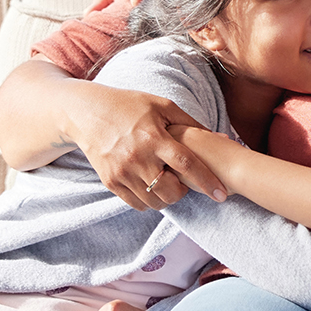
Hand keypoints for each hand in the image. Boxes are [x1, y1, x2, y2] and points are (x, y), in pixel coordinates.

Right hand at [67, 84, 226, 209]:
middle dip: (184, 192)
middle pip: (171, 192)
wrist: (87, 113)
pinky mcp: (110, 182)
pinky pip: (137, 204)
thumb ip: (192, 125)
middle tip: (183, 181)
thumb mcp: (163, 106)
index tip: (221, 194)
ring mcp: (122, 172)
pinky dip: (149, 200)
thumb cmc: (131, 106)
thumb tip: (223, 139)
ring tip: (167, 182)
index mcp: (154, 137)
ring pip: (155, 202)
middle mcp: (137, 157)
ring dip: (167, 197)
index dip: (207, 181)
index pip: (187, 164)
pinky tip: (151, 186)